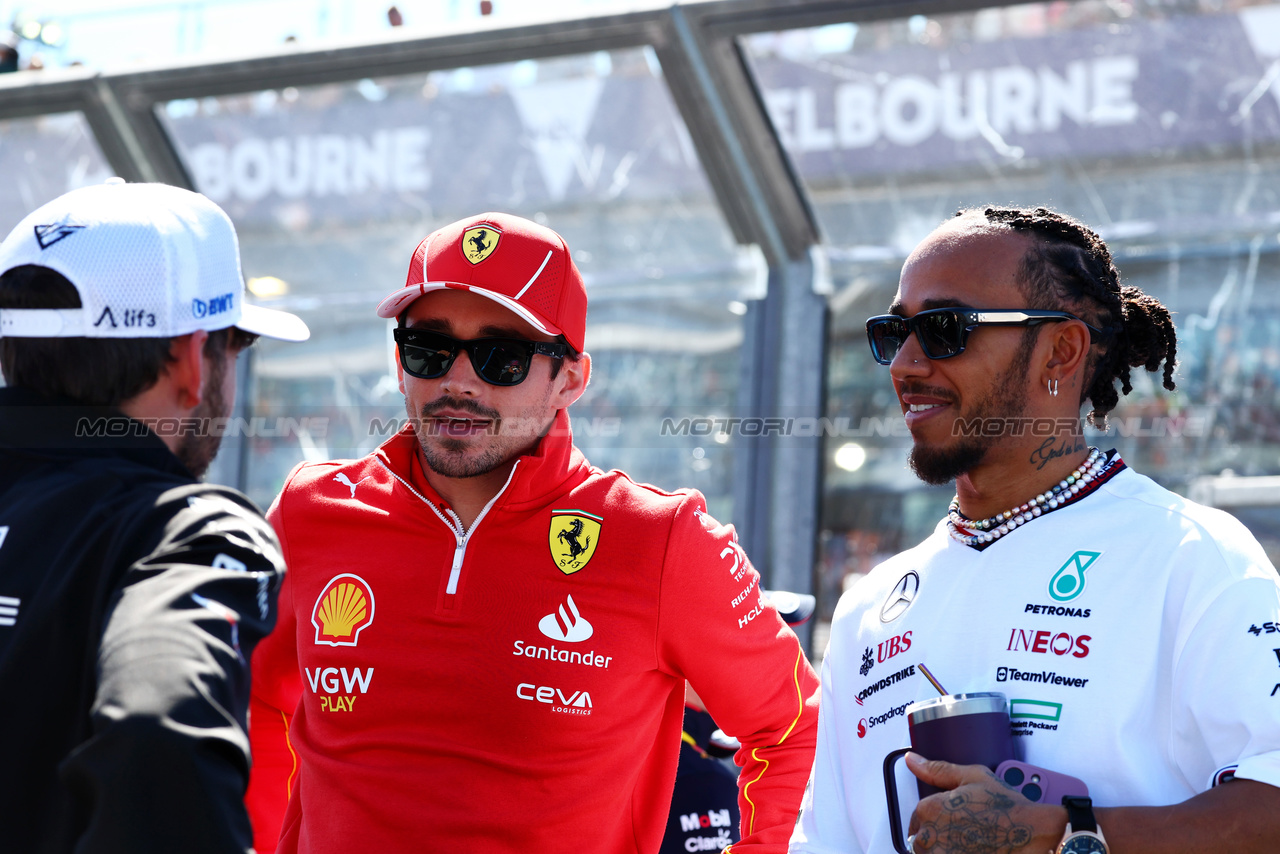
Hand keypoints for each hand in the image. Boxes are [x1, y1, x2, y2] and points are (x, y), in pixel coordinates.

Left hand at [905, 752, 1066, 853]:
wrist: (1034, 835)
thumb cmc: (1006, 807)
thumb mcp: (972, 777)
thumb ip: (937, 769)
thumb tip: (912, 759)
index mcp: (929, 809)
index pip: (917, 820)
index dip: (938, 821)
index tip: (956, 823)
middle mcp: (930, 836)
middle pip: (922, 842)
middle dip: (940, 839)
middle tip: (968, 836)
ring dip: (947, 850)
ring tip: (973, 846)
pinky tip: (976, 851)